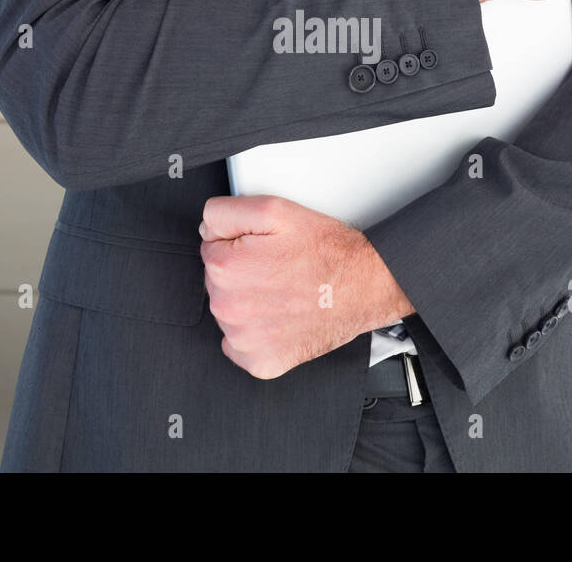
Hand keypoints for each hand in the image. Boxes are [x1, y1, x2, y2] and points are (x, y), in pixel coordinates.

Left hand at [198, 195, 413, 379]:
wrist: (365, 286)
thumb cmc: (326, 251)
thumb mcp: (274, 209)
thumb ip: (224, 213)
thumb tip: (205, 229)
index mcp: (226, 267)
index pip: (210, 247)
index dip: (239, 242)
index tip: (264, 248)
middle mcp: (228, 307)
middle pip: (217, 280)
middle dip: (242, 271)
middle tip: (277, 268)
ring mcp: (243, 339)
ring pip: (229, 311)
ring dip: (248, 302)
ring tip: (283, 291)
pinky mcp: (260, 361)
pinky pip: (240, 345)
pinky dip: (257, 333)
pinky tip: (280, 317)